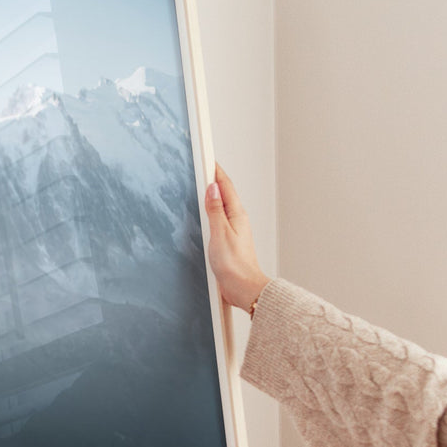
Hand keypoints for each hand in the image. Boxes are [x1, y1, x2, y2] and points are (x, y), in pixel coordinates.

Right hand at [205, 164, 270, 311]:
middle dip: (213, 179)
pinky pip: (219, 219)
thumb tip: (212, 189)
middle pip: (224, 194)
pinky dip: (212, 211)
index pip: (225, 186)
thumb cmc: (234, 265)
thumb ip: (215, 210)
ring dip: (213, 195)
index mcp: (236, 215)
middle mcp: (237, 220)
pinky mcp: (229, 241)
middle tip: (203, 166)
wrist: (244, 288)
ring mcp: (233, 231)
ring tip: (203, 184)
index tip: (207, 158)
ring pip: (222, 206)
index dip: (216, 171)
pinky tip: (206, 214)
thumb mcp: (220, 234)